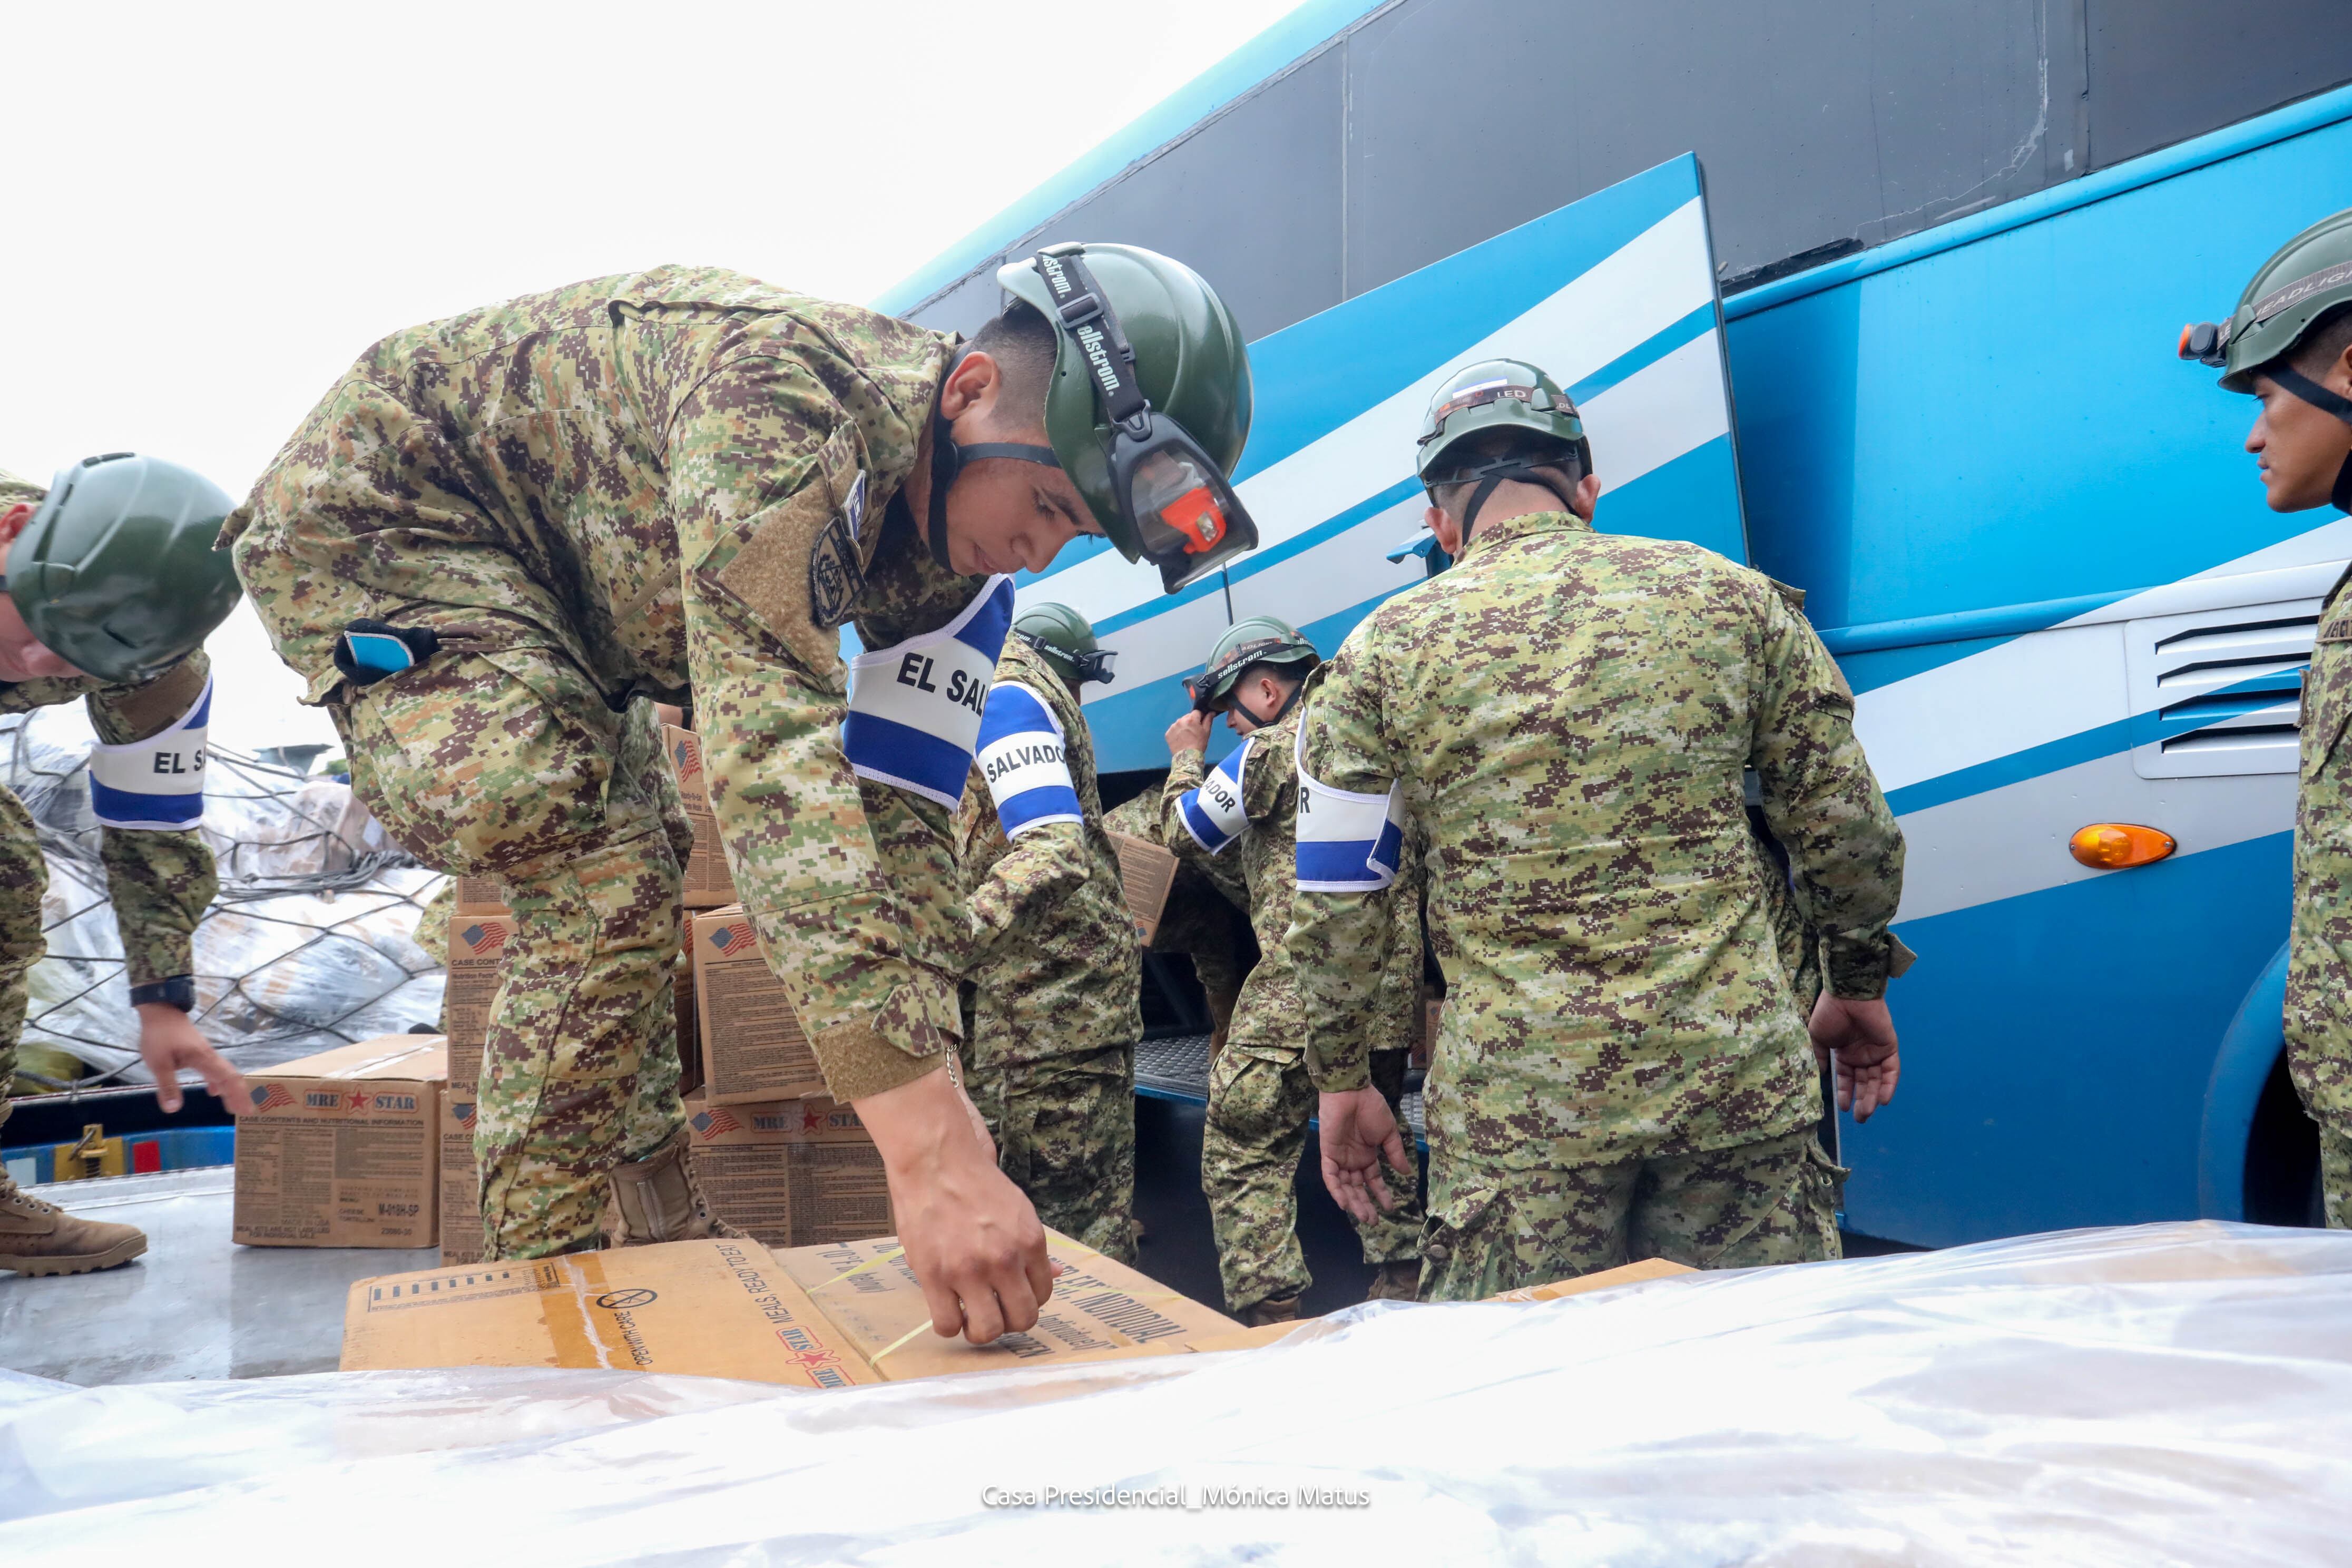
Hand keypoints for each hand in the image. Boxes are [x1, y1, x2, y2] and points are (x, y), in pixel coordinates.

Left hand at [135, 1002, 251, 1113]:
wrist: (161, 1011)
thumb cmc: (160, 1035)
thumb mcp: (158, 1063)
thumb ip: (167, 1086)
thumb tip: (173, 1110)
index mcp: (204, 1059)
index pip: (227, 1079)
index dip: (237, 1095)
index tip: (247, 1110)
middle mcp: (210, 1057)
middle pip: (231, 1077)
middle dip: (240, 1095)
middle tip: (247, 1112)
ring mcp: (206, 1054)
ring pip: (224, 1074)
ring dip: (230, 1090)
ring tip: (233, 1106)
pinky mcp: (199, 1053)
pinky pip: (215, 1070)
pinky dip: (218, 1083)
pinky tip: (214, 1091)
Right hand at [856, 1064, 1054, 1343]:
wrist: (935, 1159)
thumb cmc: (975, 1181)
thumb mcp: (1018, 1209)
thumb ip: (1033, 1248)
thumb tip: (1057, 1274)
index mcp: (1031, 1241)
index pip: (1042, 1294)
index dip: (1026, 1299)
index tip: (1011, 1296)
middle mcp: (1005, 1259)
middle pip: (1022, 1319)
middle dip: (1010, 1322)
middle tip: (995, 1314)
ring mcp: (969, 1269)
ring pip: (987, 1330)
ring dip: (980, 1331)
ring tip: (970, 1319)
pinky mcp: (935, 1275)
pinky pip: (947, 1324)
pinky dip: (949, 1327)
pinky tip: (947, 1313)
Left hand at [1165, 711, 1211, 756]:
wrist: (1187, 757)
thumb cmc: (1199, 745)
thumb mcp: (1206, 732)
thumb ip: (1208, 720)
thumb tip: (1211, 712)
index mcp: (1191, 719)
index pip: (1196, 712)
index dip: (1199, 717)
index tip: (1200, 724)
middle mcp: (1180, 721)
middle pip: (1187, 717)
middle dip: (1191, 721)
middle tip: (1193, 731)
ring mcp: (1173, 727)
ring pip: (1180, 722)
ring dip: (1183, 726)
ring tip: (1187, 736)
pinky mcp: (1168, 733)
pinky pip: (1173, 729)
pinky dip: (1177, 732)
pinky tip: (1181, 739)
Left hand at [1317, 1086, 1410, 1223]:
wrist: (1352, 1092)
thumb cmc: (1371, 1108)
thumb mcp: (1388, 1132)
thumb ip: (1395, 1153)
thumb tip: (1407, 1172)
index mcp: (1367, 1155)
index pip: (1373, 1180)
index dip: (1380, 1194)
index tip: (1390, 1207)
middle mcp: (1353, 1159)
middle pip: (1358, 1188)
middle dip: (1365, 1204)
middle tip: (1372, 1221)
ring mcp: (1340, 1157)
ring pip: (1344, 1186)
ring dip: (1352, 1202)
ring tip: (1363, 1216)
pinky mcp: (1328, 1153)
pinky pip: (1330, 1176)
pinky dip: (1336, 1189)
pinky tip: (1344, 1203)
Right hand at [1809, 994, 1899, 1122]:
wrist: (1847, 994)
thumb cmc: (1829, 1013)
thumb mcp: (1817, 1037)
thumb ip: (1820, 1057)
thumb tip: (1820, 1075)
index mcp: (1844, 1053)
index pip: (1847, 1079)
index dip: (1846, 1093)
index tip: (1843, 1108)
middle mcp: (1861, 1054)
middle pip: (1864, 1082)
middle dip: (1862, 1100)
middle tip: (1860, 1119)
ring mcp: (1876, 1051)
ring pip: (1877, 1080)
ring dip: (1874, 1097)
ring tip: (1867, 1113)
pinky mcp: (1889, 1047)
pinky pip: (1891, 1070)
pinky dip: (1889, 1085)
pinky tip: (1884, 1100)